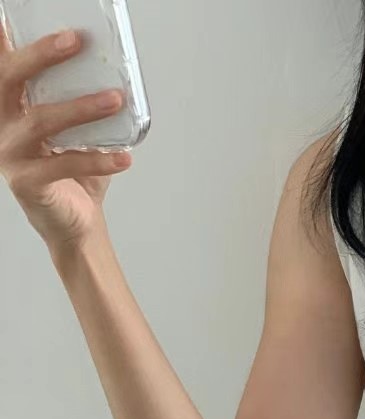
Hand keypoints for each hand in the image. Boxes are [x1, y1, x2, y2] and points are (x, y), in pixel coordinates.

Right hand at [0, 25, 132, 255]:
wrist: (76, 223)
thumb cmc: (74, 172)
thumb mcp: (76, 129)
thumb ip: (80, 97)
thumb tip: (115, 70)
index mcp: (10, 104)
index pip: (4, 64)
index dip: (4, 38)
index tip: (9, 14)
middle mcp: (2, 123)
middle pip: (11, 79)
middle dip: (41, 55)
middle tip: (75, 41)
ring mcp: (11, 153)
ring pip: (41, 121)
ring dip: (82, 107)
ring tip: (115, 99)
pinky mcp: (28, 182)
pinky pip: (64, 165)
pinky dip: (98, 161)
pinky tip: (124, 157)